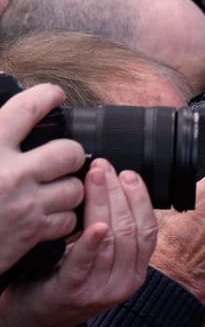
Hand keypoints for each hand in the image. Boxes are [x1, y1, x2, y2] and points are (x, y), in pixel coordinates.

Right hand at [0, 81, 86, 277]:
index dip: (45, 96)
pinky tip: (49, 213)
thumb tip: (7, 123)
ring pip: (75, 187)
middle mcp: (11, 173)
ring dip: (69, 187)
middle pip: (69, 152)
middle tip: (61, 157)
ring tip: (54, 188)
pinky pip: (69, 219)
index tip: (55, 94)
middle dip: (70, 153)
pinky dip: (64, 217)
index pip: (25, 110)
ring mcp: (26, 204)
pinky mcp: (33, 232)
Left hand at [0, 162, 156, 326]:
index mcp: (135, 272)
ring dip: (104, 204)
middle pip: (131, 230)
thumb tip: (116, 192)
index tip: (127, 173)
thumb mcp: (99, 262)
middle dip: (119, 194)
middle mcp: (124, 283)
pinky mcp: (73, 292)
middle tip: (103, 168)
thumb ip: (113, 238)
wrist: (37, 319)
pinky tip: (95, 225)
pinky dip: (92, 243)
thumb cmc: (64, 282)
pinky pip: (86, 263)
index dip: (140, 199)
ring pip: (112, 241)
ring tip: (93, 179)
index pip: (148, 230)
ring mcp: (101, 290)